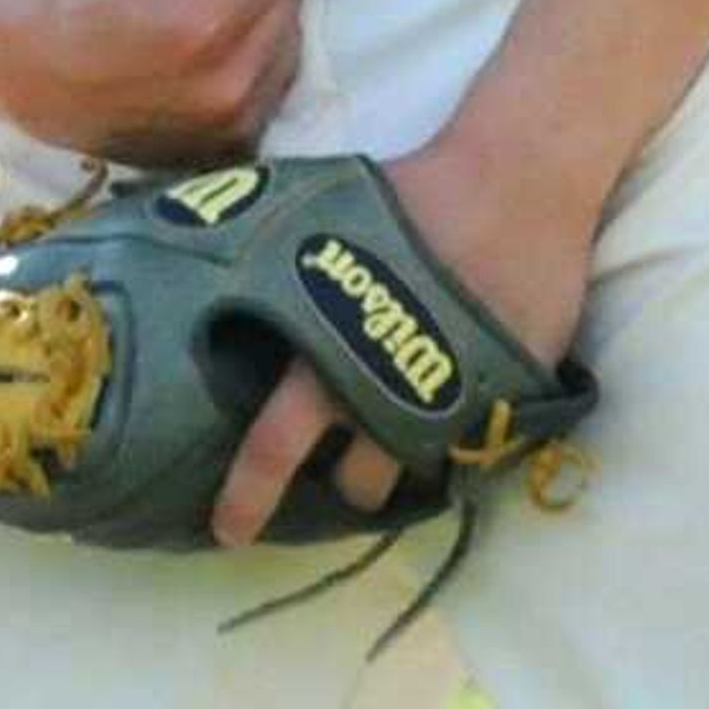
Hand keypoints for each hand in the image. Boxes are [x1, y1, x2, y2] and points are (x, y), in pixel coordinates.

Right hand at [0, 0, 301, 170]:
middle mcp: (230, 88)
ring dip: (255, 20)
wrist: (29, 62)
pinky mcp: (232, 149)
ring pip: (289, 40)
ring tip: (192, 23)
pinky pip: (275, 83)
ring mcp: (233, 127)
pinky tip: (203, 59)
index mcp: (207, 26)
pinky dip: (251, 62)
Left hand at [209, 128, 598, 545]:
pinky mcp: (505, 396)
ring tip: (375, 456)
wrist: (518, 177)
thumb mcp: (312, 211)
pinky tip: (430, 423)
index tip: (228, 531)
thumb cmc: (409, 188)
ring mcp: (449, 399)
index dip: (248, 496)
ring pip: (409, 470)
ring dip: (386, 468)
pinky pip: (465, 445)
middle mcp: (385, 389)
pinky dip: (441, 441)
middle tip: (319, 503)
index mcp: (329, 350)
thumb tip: (191, 248)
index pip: (274, 446)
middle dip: (331, 499)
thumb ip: (262, 254)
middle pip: (353, 481)